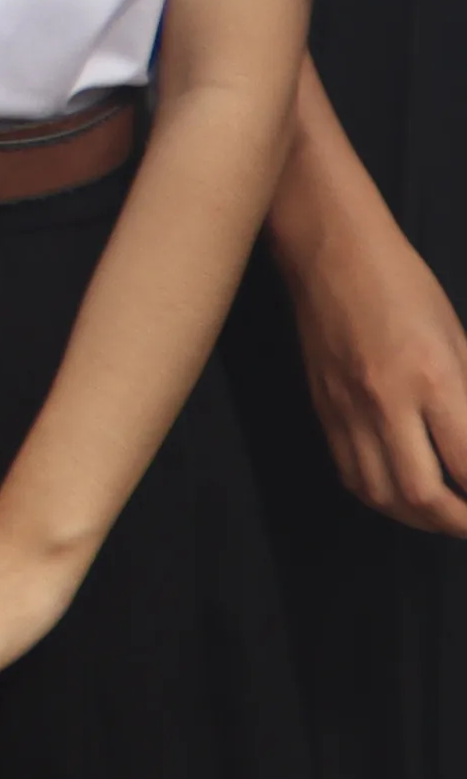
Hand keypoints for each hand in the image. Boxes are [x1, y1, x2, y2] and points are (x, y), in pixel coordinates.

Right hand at [282, 203, 466, 537]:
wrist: (330, 254)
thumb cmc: (403, 286)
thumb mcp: (459, 340)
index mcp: (433, 379)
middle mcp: (387, 402)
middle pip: (425, 497)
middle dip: (462, 524)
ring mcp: (348, 410)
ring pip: (384, 496)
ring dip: (421, 520)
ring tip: (447, 518)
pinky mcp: (325, 411)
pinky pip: (353, 474)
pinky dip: (383, 498)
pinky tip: (403, 496)